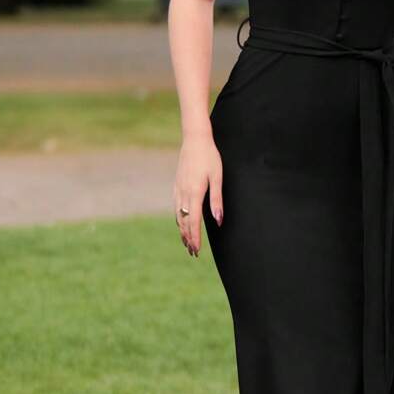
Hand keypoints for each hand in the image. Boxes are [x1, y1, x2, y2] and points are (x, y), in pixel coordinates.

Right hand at [173, 134, 222, 256]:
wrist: (195, 140)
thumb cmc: (210, 157)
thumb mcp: (217, 178)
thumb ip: (217, 200)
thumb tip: (218, 220)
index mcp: (195, 192)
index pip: (193, 222)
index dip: (195, 238)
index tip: (197, 250)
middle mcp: (183, 193)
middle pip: (183, 222)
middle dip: (188, 238)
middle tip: (193, 252)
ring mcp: (178, 189)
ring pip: (178, 216)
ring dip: (182, 231)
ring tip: (186, 242)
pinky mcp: (176, 185)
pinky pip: (175, 207)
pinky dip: (178, 219)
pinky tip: (181, 223)